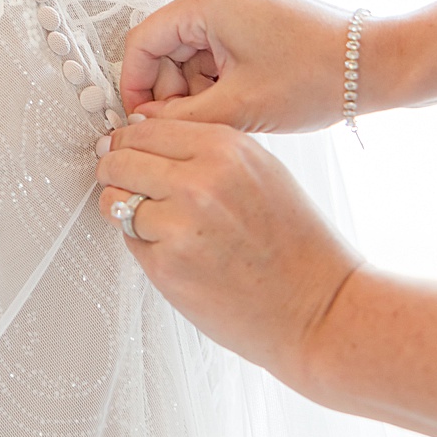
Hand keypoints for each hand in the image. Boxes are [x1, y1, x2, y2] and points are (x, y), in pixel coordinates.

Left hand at [95, 117, 357, 392]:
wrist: (320, 308)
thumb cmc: (296, 244)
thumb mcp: (261, 172)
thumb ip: (204, 152)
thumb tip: (141, 140)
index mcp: (225, 148)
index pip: (143, 129)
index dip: (127, 143)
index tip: (124, 153)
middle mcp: (200, 181)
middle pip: (120, 161)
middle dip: (115, 173)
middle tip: (127, 187)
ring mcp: (180, 224)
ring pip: (115, 200)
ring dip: (126, 211)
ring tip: (166, 226)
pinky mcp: (167, 264)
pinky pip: (129, 240)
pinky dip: (144, 244)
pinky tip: (181, 254)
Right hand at [116, 0, 352, 129]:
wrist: (381, 64)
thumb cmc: (319, 78)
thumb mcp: (239, 107)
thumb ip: (179, 118)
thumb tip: (142, 123)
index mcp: (205, 0)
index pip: (143, 43)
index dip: (135, 86)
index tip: (138, 119)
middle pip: (167, 45)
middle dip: (175, 88)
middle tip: (195, 122)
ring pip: (192, 47)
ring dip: (199, 84)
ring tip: (230, 110)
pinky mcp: (255, 7)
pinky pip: (216, 42)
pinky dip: (220, 73)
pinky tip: (242, 95)